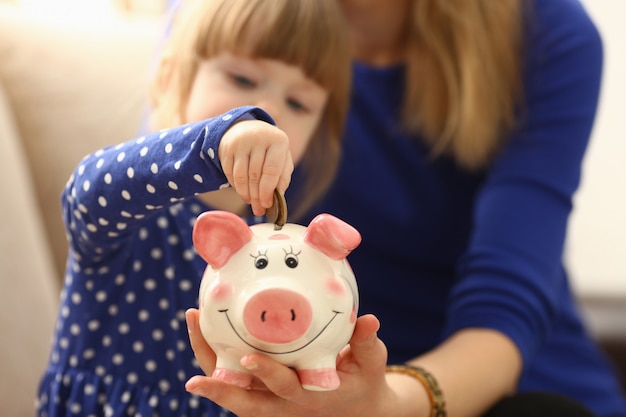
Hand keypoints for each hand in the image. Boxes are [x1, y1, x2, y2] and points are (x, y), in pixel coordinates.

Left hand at [185, 311, 391, 416]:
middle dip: (218, 390)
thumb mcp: (372, 362)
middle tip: (191, 379)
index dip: (267, 374)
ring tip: (193, 320)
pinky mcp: (261, 391)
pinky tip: (204, 323)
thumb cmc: (364, 379)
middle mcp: (284, 404)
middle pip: (244, 404)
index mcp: (311, 397)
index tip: (248, 356)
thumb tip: (370, 320)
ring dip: (207, 360)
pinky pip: (231, 376)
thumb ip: (367, 342)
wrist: (355, 405)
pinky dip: (214, 354)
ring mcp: (269, 400)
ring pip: (231, 388)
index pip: (285, 389)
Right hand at [218, 120, 293, 215]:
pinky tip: (243, 192)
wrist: (248, 128)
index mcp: (278, 140)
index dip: (268, 191)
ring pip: (241, 176)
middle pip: (255, 175)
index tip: (267, 205)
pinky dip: (236, 186)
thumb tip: (278, 197)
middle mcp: (258, 138)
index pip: (271, 170)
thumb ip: (283, 176)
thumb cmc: (270, 149)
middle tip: (259, 210)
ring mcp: (241, 142)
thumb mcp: (282, 158)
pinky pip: (230, 173)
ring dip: (246, 194)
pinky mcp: (227, 148)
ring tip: (251, 202)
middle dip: (257, 196)